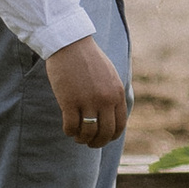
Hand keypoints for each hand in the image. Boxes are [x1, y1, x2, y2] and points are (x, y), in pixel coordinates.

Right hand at [46, 33, 128, 148]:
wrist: (70, 44)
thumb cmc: (88, 59)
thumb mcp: (110, 76)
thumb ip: (113, 95)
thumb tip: (112, 116)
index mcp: (117, 93)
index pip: (119, 125)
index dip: (111, 137)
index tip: (103, 138)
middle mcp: (105, 99)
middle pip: (105, 133)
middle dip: (97, 143)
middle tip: (89, 143)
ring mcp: (87, 101)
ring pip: (88, 133)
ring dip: (82, 139)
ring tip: (77, 136)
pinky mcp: (69, 101)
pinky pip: (71, 126)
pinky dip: (70, 131)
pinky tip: (68, 129)